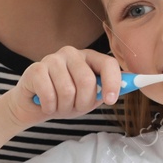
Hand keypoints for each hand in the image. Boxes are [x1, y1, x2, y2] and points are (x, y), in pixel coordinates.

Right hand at [7, 47, 124, 126]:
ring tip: (58, 106)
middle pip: (87, 80)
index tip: (110, 101)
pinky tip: (46, 105)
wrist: (33, 107)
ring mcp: (52, 59)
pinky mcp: (36, 69)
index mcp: (88, 57)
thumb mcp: (88, 98)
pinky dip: (49, 107)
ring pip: (67, 90)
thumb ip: (104, 91)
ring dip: (64, 107)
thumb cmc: (63, 100)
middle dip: (83, 103)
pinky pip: (49, 94)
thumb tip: (130, 85)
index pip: (108, 63)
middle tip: (74, 109)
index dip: (113, 82)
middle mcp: (71, 53)